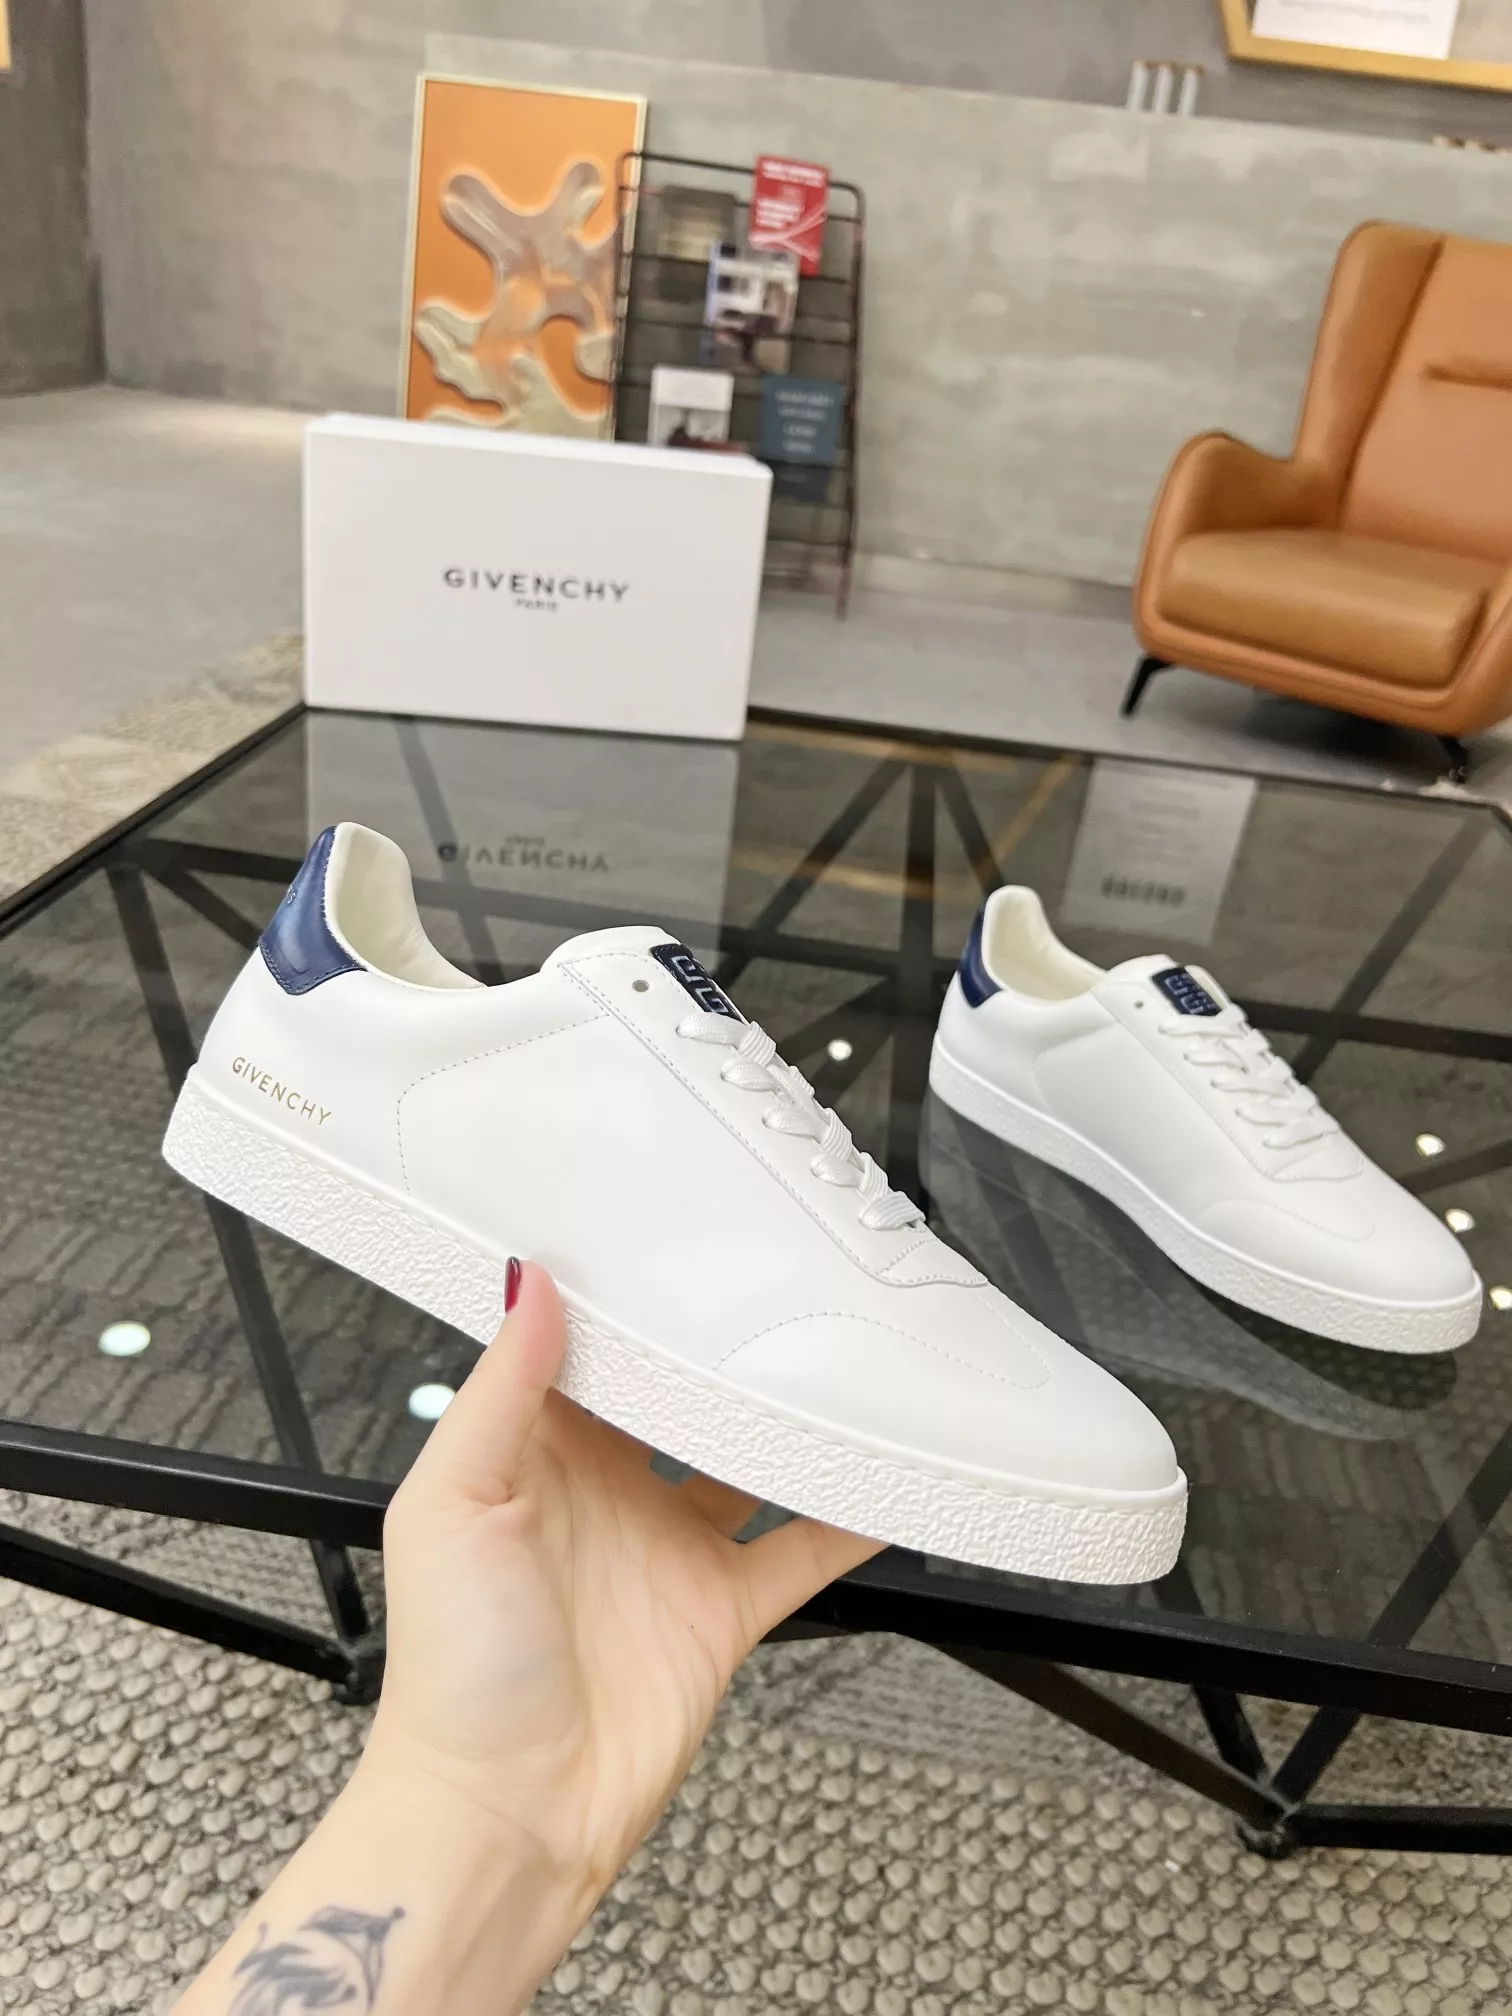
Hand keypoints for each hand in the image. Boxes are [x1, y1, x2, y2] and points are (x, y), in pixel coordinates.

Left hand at [368, 1262, 879, 1900]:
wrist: (505, 1816)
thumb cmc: (452, 1669)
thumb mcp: (452, 1503)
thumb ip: (501, 1391)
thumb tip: (531, 1282)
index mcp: (532, 1453)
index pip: (586, 1352)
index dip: (623, 1297)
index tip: (669, 1234)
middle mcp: (606, 1492)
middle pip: (678, 1398)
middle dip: (721, 1348)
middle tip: (778, 1278)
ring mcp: (668, 1549)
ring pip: (748, 1461)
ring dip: (790, 1420)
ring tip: (847, 1356)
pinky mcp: (721, 1609)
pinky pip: (799, 1548)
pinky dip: (849, 1517)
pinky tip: (890, 1475)